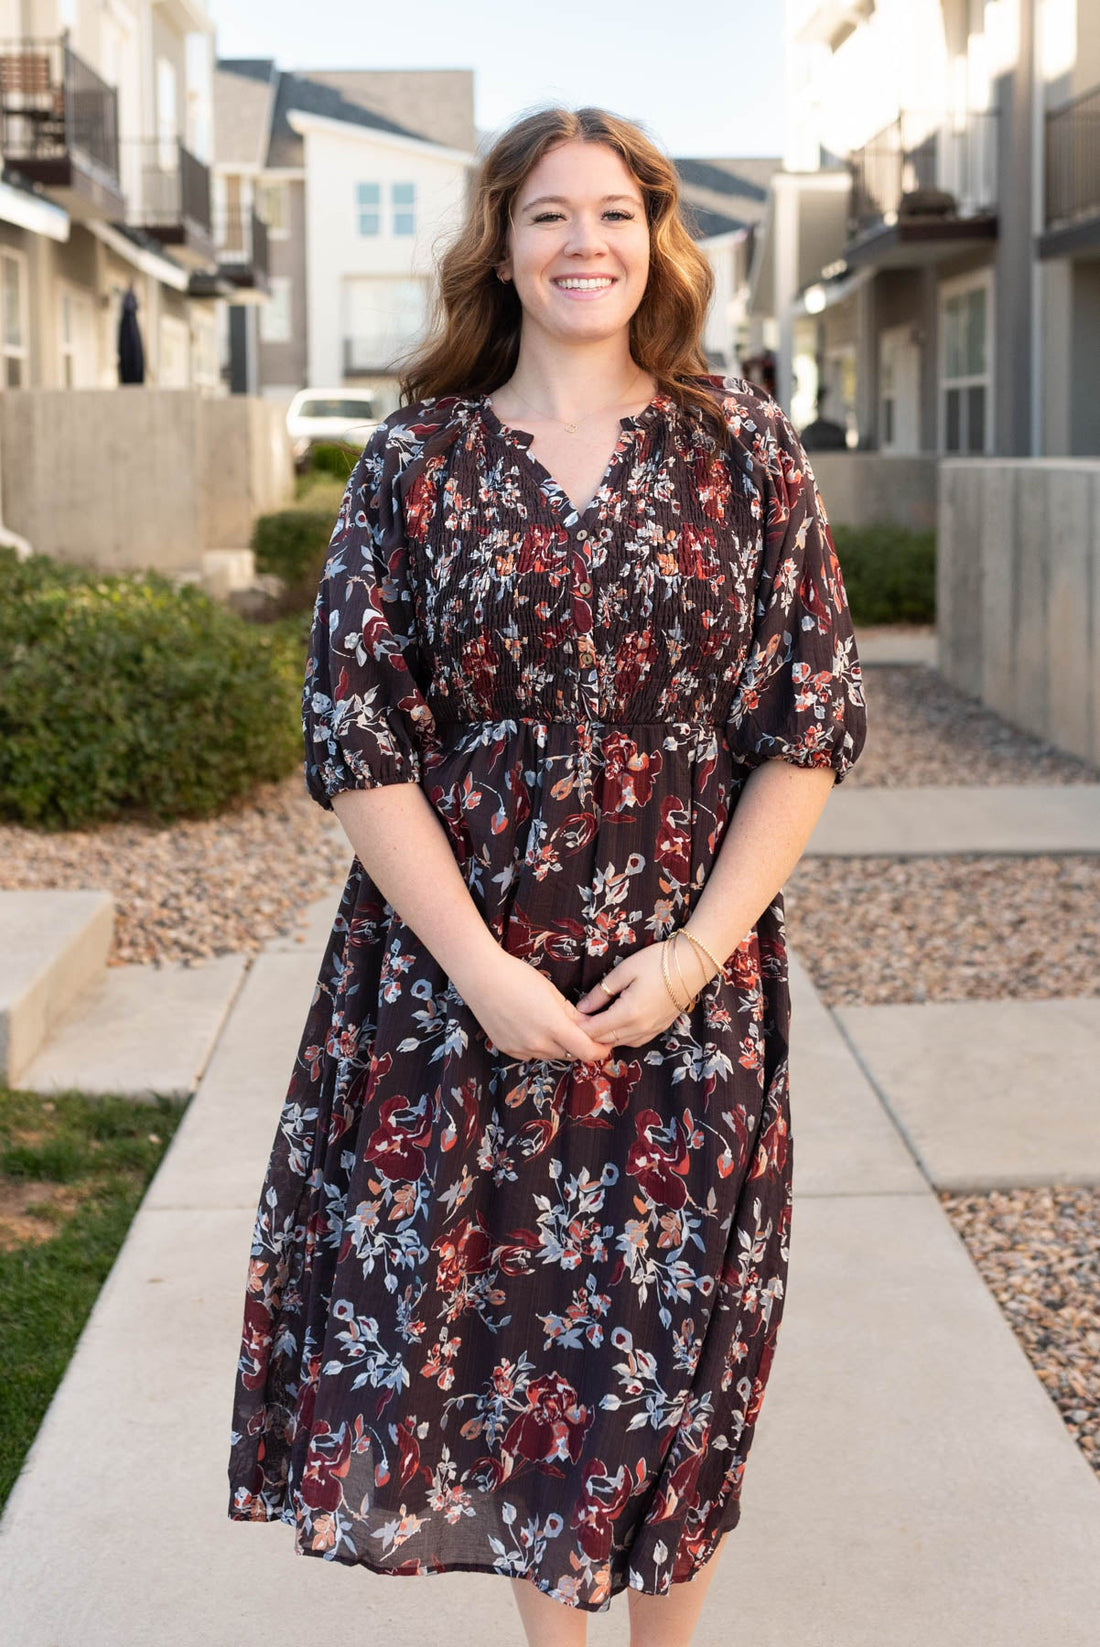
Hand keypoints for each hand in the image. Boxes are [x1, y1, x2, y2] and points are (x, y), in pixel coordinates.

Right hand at [456, 948, 615, 1064]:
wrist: (481, 977)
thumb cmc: (518, 977)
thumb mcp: (553, 993)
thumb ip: (574, 1015)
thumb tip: (591, 1028)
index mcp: (554, 1027)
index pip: (587, 1052)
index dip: (600, 1050)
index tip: (606, 1043)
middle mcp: (538, 1044)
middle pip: (570, 1054)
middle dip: (580, 1045)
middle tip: (582, 1030)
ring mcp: (521, 1049)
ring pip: (551, 1055)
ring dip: (559, 1046)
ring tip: (555, 1024)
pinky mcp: (508, 1049)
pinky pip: (532, 1054)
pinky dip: (539, 1046)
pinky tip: (533, 1027)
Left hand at [574, 937, 711, 1047]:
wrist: (691, 965)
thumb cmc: (656, 962)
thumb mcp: (624, 971)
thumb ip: (601, 992)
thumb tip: (581, 1008)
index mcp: (628, 1014)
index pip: (594, 1030)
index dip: (578, 1027)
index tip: (566, 1018)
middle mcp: (640, 1028)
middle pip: (605, 1041)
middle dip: (588, 1035)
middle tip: (574, 1022)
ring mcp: (651, 1031)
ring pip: (619, 1043)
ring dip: (603, 1037)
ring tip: (591, 1024)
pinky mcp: (659, 1029)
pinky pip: (633, 1041)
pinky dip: (620, 1037)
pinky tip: (614, 1026)